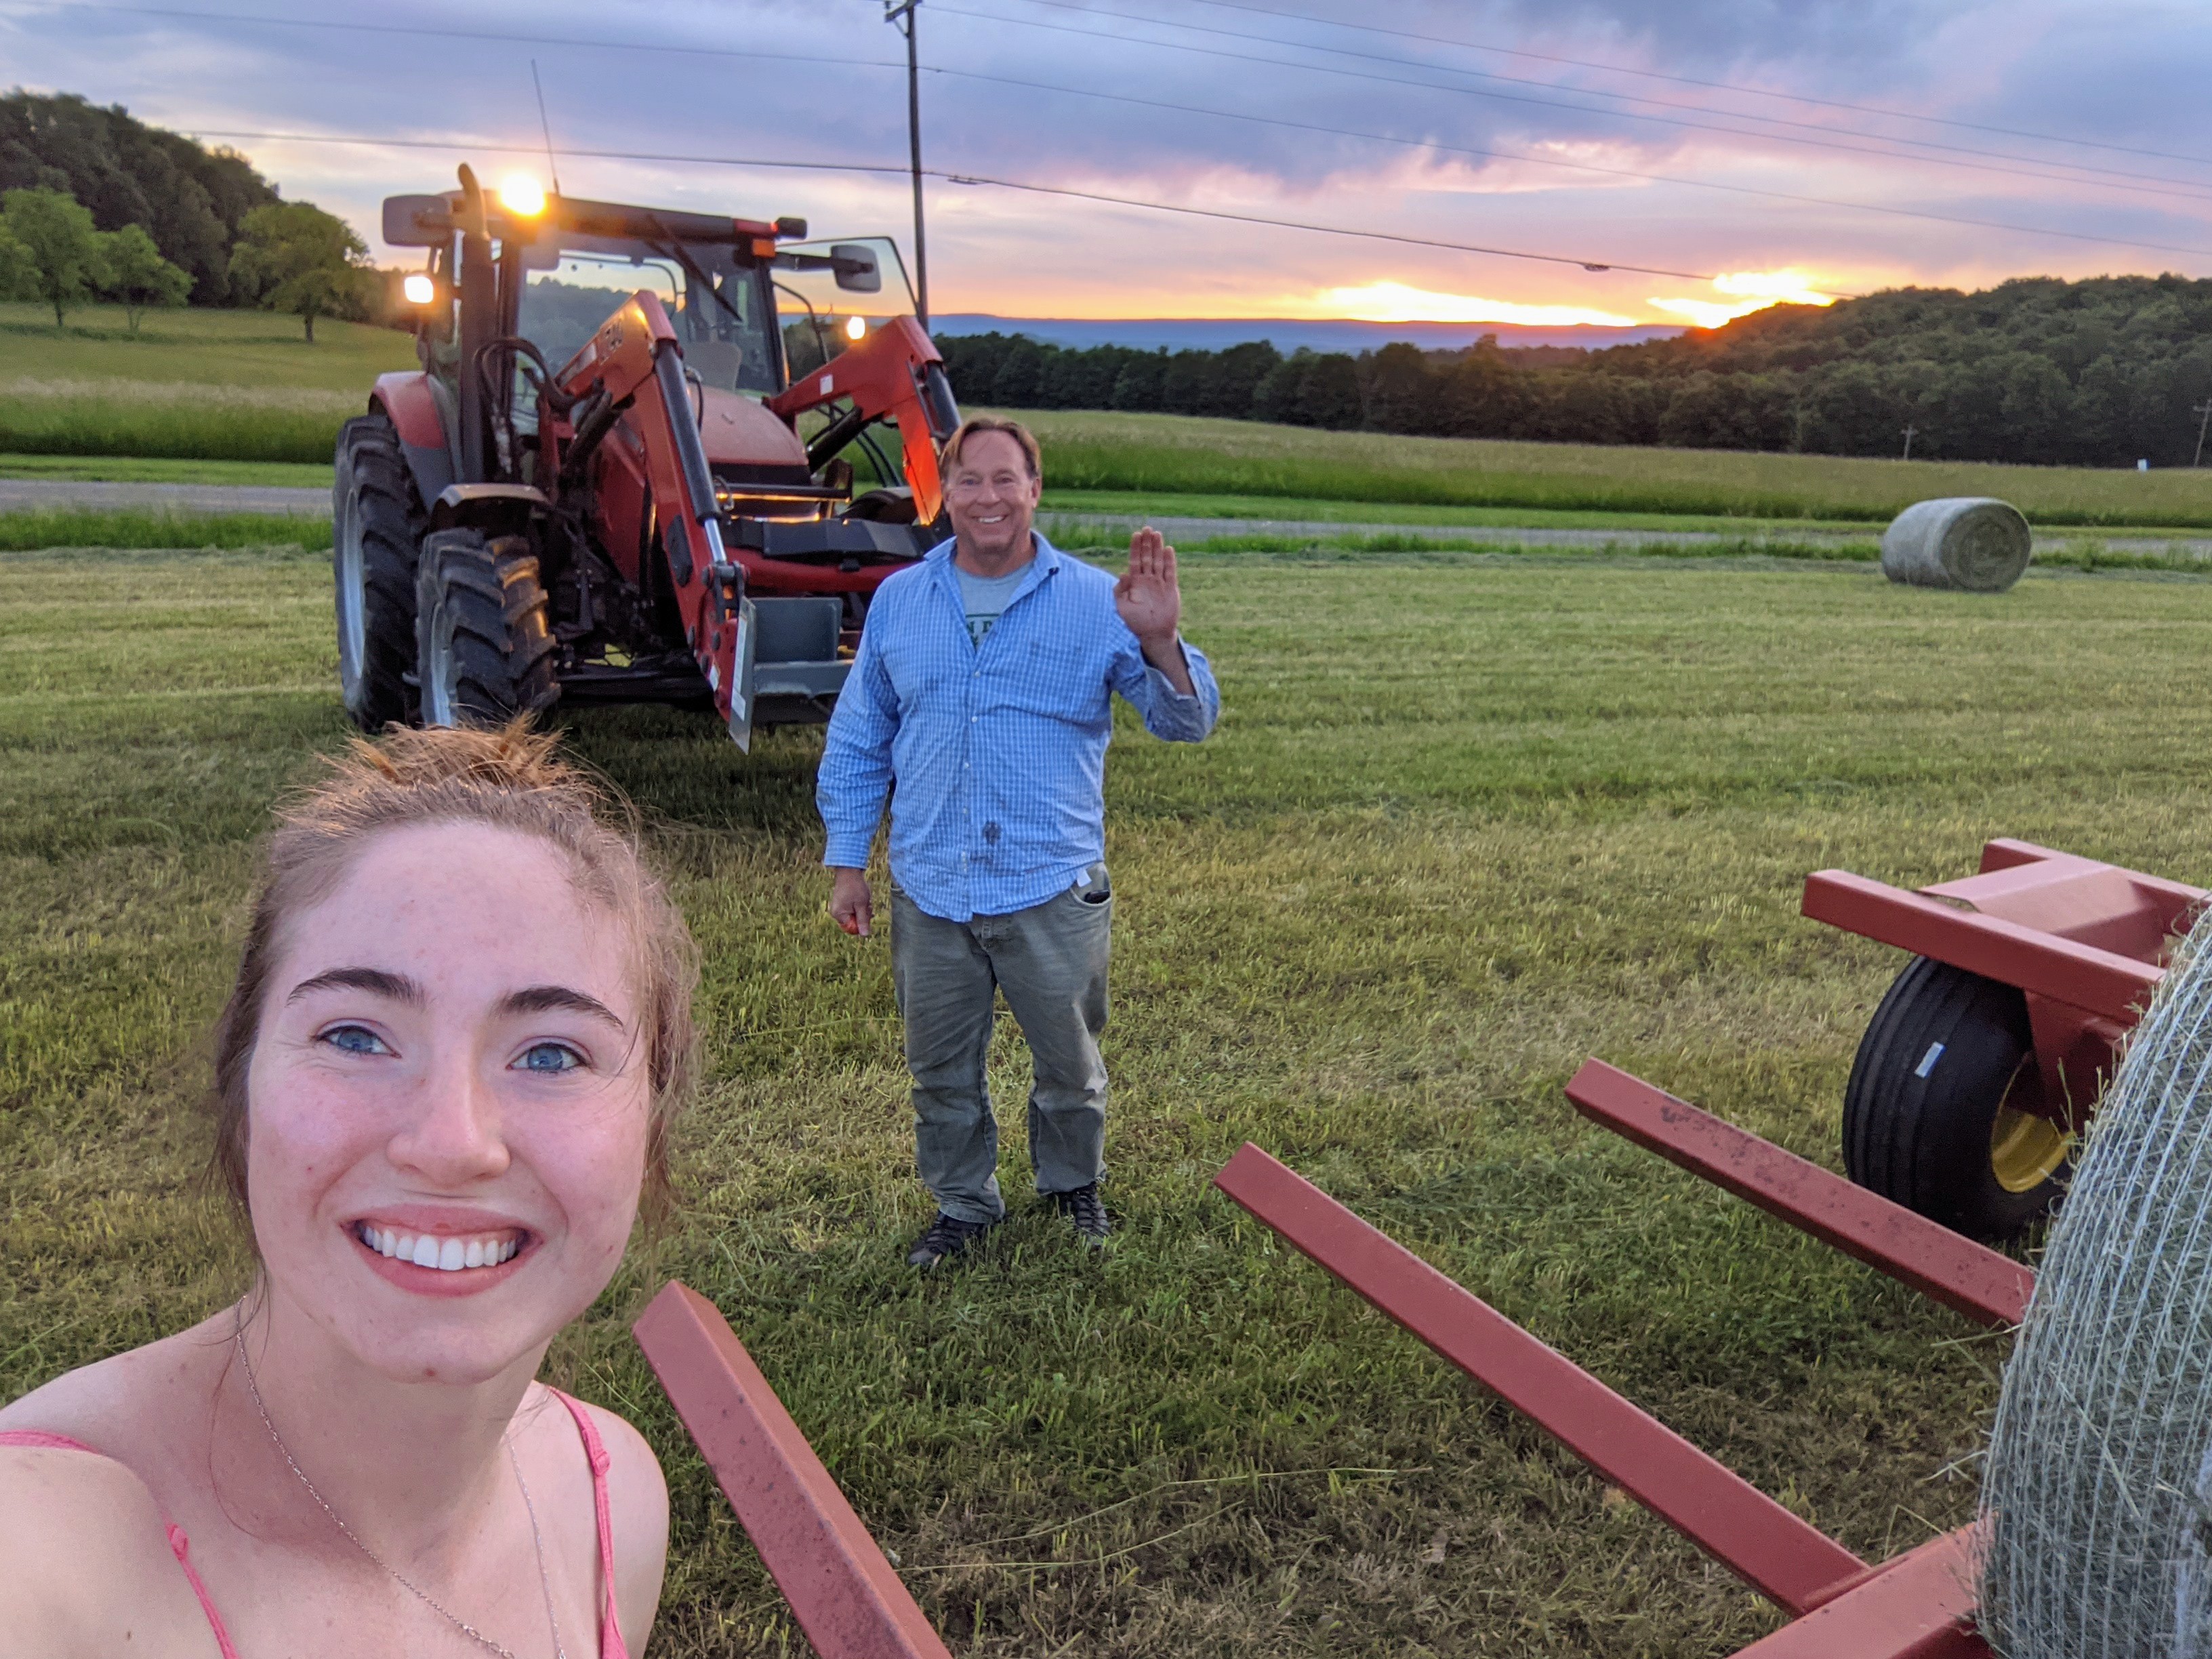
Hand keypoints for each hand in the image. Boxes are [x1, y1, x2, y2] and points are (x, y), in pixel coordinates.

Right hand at [829, 868, 873, 936]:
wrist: (849, 871)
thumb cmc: (855, 888)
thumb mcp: (862, 905)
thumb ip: (863, 921)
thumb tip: (865, 935)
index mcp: (839, 915)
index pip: (852, 928)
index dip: (862, 924)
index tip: (867, 913)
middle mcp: (836, 913)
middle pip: (853, 922)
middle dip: (863, 915)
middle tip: (868, 905)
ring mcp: (839, 907)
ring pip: (855, 915)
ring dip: (863, 910)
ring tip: (866, 900)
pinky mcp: (842, 903)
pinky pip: (852, 909)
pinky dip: (859, 906)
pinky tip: (863, 899)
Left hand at [1114, 526, 1181, 647]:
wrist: (1153, 633)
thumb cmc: (1135, 622)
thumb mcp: (1122, 607)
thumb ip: (1120, 591)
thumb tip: (1122, 573)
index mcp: (1135, 582)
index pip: (1135, 560)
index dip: (1135, 548)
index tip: (1136, 535)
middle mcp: (1147, 579)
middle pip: (1147, 557)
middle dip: (1146, 543)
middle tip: (1147, 528)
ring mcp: (1159, 582)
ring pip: (1158, 561)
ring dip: (1157, 547)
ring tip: (1157, 534)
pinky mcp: (1170, 588)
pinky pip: (1170, 571)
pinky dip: (1169, 561)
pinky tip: (1168, 549)